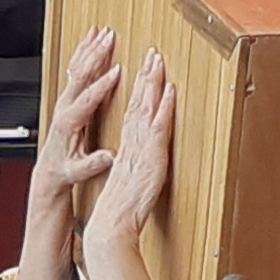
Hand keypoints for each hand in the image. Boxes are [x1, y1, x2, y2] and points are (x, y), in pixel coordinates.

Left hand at [29, 25, 117, 223]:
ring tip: (103, 31)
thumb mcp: (78, 171)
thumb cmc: (66, 169)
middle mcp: (65, 106)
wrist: (50, 168)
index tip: (117, 71)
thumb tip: (109, 157)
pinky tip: (92, 39)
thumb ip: (93, 163)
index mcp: (69, 122)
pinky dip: (84, 52)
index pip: (88, 98)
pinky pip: (75, 69)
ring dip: (90, 48)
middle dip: (96, 55)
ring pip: (77, 67)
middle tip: (110, 38)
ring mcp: (65, 99)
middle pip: (81, 74)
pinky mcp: (67, 96)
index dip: (103, 84)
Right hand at [84, 49, 175, 245]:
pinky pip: (158, 126)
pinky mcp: (150, 157)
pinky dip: (163, 107)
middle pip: (138, 104)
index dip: (137, 91)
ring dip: (152, 83)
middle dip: (145, 77)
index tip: (141, 72)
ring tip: (157, 61)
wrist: (111, 225)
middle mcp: (132, 145)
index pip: (132, 113)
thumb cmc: (119, 212)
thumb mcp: (127, 188)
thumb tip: (136, 169)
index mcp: (127, 150)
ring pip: (146, 109)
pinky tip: (168, 90)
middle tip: (151, 54)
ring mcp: (140, 149)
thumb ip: (133, 174)